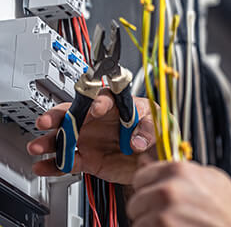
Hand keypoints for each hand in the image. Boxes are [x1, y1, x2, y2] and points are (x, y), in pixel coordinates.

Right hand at [26, 89, 156, 184]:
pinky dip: (54, 165)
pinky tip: (43, 166)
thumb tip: (137, 141)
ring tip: (37, 146)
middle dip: (58, 116)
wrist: (154, 157)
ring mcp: (90, 139)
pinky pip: (68, 161)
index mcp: (116, 105)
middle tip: (47, 121)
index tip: (96, 108)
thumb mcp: (157, 124)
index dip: (99, 102)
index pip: (104, 98)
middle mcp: (98, 120)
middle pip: (73, 114)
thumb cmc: (154, 131)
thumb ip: (148, 130)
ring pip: (65, 138)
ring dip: (49, 142)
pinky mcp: (88, 158)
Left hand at [127, 160, 230, 226]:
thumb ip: (177, 169)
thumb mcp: (209, 177)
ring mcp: (164, 215)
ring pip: (138, 222)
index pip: (140, 177)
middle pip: (135, 201)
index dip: (148, 187)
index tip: (156, 194)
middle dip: (147, 209)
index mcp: (178, 171)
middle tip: (167, 214)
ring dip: (151, 225)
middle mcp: (168, 190)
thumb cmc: (227, 208)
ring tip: (174, 224)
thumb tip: (145, 160)